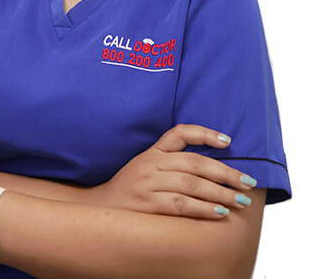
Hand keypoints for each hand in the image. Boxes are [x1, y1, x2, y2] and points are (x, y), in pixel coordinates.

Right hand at [90, 124, 256, 219]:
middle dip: (225, 172)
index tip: (228, 141)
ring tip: (240, 200)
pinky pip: (181, 204)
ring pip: (191, 183)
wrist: (99, 209)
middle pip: (194, 162)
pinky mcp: (147, 204)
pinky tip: (220, 212)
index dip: (204, 134)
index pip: (179, 133)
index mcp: (152, 152)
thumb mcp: (144, 167)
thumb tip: (211, 167)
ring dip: (220, 192)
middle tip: (247, 181)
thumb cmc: (129, 190)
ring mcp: (148, 183)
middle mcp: (150, 164)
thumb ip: (170, 162)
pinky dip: (203, 208)